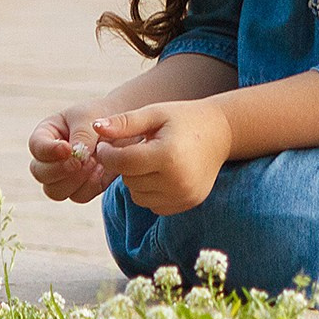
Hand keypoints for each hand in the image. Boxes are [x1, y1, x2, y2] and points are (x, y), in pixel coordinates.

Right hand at [28, 103, 114, 204]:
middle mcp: (50, 159)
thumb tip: (77, 154)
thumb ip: (81, 133)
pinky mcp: (82, 188)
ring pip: (55, 191)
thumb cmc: (101, 115)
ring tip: (94, 163)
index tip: (67, 149)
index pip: (36, 147)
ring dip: (74, 180)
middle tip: (80, 161)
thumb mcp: (89, 117)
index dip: (48, 151)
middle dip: (59, 170)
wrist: (123, 128)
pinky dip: (90, 186)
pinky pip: (79, 196)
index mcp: (46, 135)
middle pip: (40, 173)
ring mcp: (64, 176)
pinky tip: (102, 171)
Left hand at [92, 100, 233, 215]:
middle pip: (129, 180)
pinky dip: (150, 191)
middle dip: (125, 165)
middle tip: (136, 148)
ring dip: (136, 180)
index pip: (123, 162)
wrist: (222, 133)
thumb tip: (96, 128)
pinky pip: (153, 205)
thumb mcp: (155, 113)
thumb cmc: (184, 119)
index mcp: (168, 155)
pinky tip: (161, 173)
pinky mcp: (187, 204)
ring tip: (150, 160)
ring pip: (138, 196)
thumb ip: (125, 122)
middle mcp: (177, 181)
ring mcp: (184, 196)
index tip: (105, 144)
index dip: (107, 154)